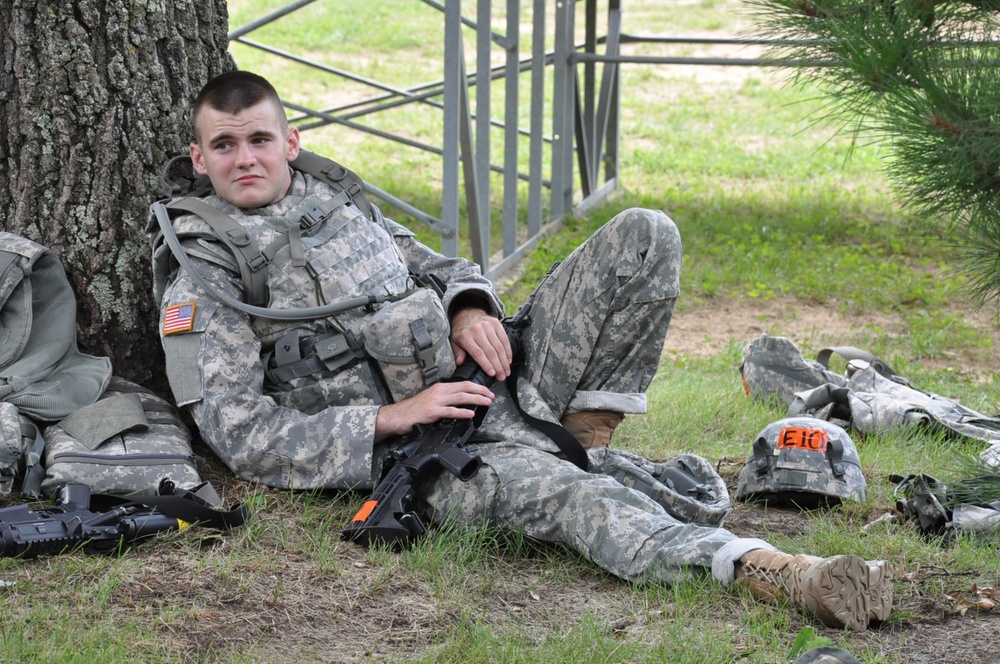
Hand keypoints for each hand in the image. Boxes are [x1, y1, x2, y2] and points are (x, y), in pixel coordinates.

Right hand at [374, 380, 494, 440]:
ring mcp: (436, 401)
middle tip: (491, 396)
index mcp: (441, 387)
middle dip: (481, 391)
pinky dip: (462, 412)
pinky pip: (451, 411)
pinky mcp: (433, 411)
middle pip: (465, 388)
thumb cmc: (415, 409)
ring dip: (476, 399)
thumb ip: (446, 398)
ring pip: (461, 397)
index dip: (477, 386)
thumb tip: (462, 401)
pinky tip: (470, 414)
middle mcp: (439, 391)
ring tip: (486, 402)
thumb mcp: (432, 398)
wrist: (399, 415)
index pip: (463, 383)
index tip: (487, 390)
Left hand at [449, 307, 511, 379]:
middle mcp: (477, 330)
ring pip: (499, 347)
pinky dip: (508, 351)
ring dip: (504, 361)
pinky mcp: (496, 323)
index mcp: (465, 336)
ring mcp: (488, 326)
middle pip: (491, 352)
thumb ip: (458, 353)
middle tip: (501, 377)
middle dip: (498, 367)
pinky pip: (504, 339)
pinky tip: (508, 360)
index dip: (486, 365)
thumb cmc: (462, 331)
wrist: (467, 313)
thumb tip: (460, 363)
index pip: (478, 353)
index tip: (492, 374)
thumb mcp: (455, 341)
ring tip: (506, 372)